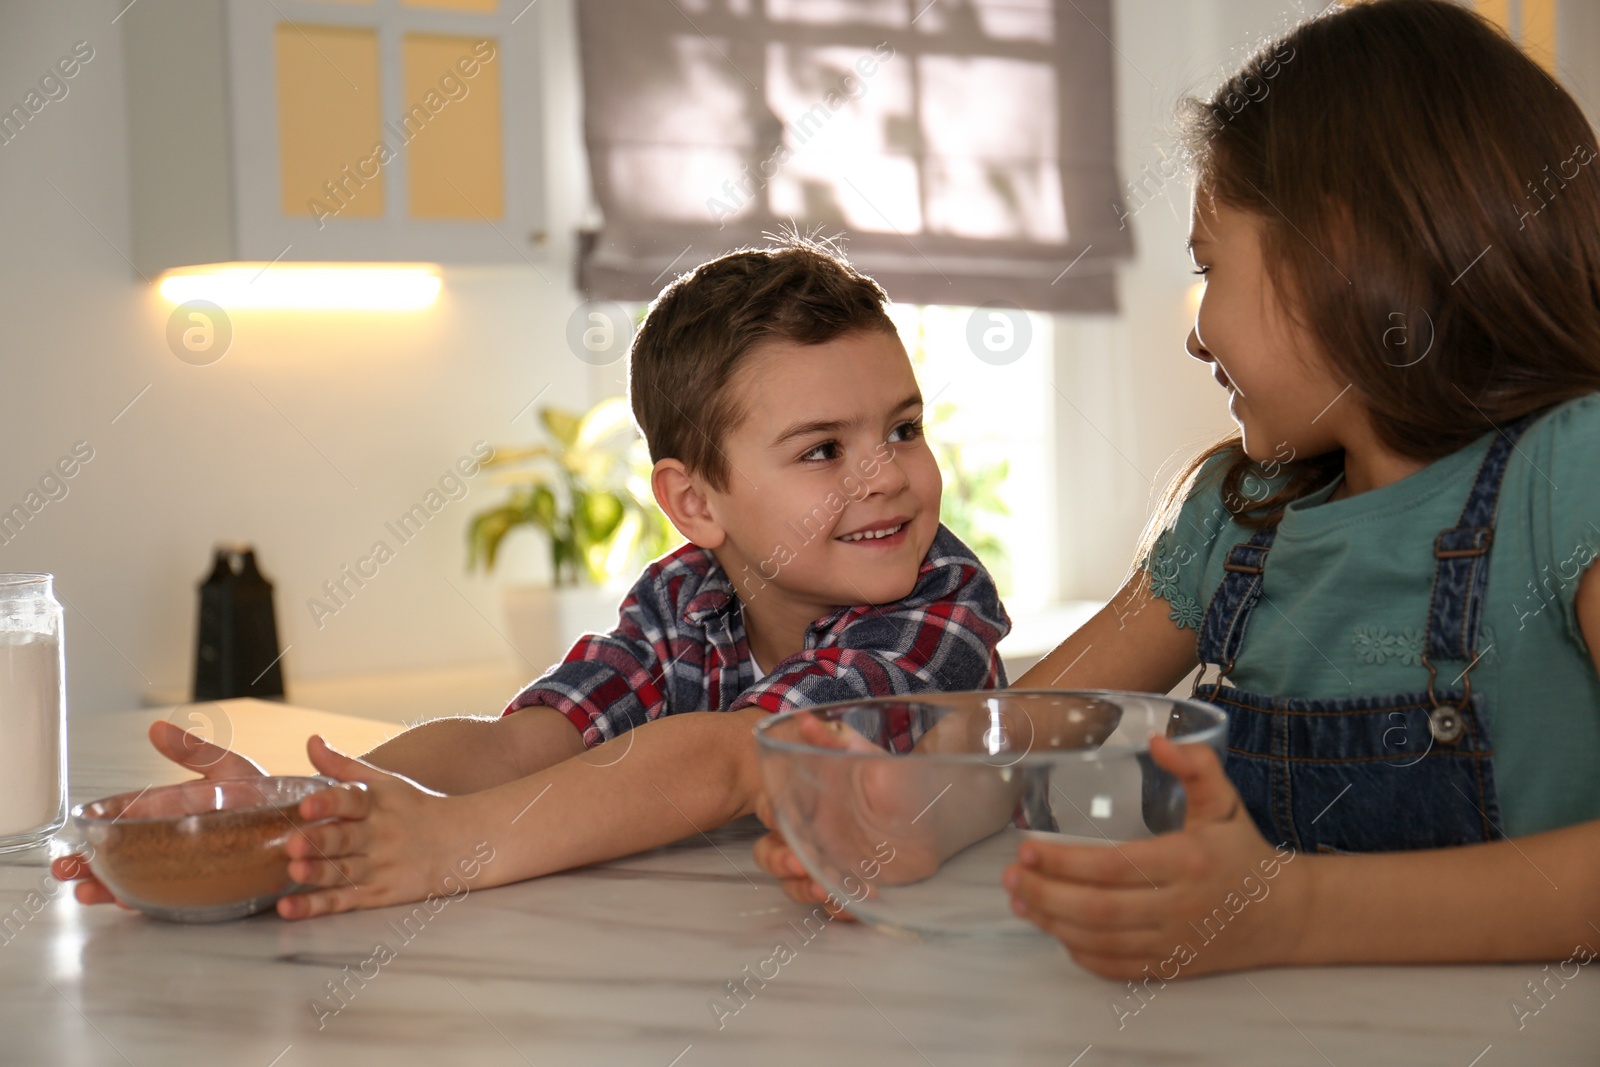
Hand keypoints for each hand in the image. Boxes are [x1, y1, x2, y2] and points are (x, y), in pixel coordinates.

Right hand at [51, 720, 268, 906]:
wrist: (308, 822)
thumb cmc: (269, 793)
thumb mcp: (231, 768)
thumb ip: (195, 752)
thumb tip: (155, 727)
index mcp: (177, 809)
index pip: (129, 817)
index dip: (100, 826)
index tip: (75, 834)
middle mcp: (179, 839)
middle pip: (127, 854)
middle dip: (93, 864)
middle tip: (65, 873)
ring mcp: (192, 865)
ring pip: (142, 878)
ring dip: (111, 887)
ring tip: (88, 893)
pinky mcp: (211, 888)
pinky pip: (175, 897)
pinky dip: (150, 901)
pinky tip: (129, 903)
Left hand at [277, 735, 483, 919]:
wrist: (461, 844)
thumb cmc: (413, 809)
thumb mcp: (385, 783)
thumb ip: (344, 766)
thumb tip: (311, 740)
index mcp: (378, 804)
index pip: (353, 799)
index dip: (330, 802)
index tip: (307, 804)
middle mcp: (379, 835)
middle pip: (347, 839)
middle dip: (321, 840)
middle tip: (294, 842)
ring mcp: (379, 868)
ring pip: (344, 872)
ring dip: (318, 873)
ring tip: (294, 870)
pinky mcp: (377, 895)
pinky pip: (343, 901)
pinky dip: (316, 907)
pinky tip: (289, 907)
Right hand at [752, 712, 955, 917]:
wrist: (940, 812)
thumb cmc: (899, 781)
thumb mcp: (867, 758)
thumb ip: (832, 742)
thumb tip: (803, 719)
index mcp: (809, 800)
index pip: (773, 809)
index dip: (771, 815)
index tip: (778, 818)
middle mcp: (813, 832)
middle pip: (773, 851)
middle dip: (777, 860)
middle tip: (798, 862)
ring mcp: (831, 861)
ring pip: (796, 882)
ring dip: (803, 888)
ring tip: (825, 887)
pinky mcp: (854, 885)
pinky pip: (834, 904)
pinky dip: (840, 906)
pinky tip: (859, 898)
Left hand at [1001, 735, 1309, 978]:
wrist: (1283, 915)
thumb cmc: (1242, 852)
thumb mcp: (1225, 800)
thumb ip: (1196, 766)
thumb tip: (1157, 740)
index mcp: (1189, 862)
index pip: (1114, 867)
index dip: (1065, 862)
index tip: (1028, 849)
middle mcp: (1179, 907)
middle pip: (1098, 909)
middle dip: (1045, 894)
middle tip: (1010, 877)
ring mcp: (1173, 943)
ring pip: (1100, 940)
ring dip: (1052, 922)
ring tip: (1020, 900)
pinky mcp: (1170, 968)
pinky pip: (1116, 967)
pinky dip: (1081, 952)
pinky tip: (1056, 930)